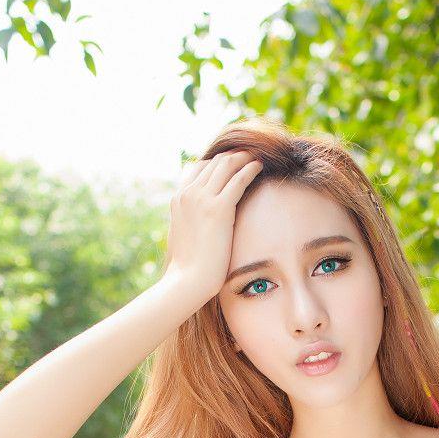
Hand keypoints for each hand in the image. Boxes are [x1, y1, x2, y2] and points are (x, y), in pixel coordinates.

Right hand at [164, 150, 263, 307]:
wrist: (187, 280)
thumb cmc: (189, 265)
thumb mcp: (184, 235)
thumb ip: (191, 219)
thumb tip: (202, 221)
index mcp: (178, 198)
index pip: (198, 167)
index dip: (218, 162)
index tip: (233, 163)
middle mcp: (188, 193)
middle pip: (214, 162)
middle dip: (234, 156)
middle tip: (250, 156)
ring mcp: (202, 199)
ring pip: (226, 165)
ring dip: (244, 158)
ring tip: (258, 159)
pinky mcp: (218, 208)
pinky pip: (238, 179)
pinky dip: (250, 169)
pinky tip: (260, 167)